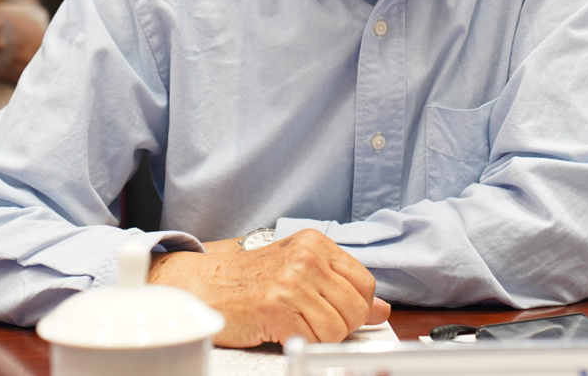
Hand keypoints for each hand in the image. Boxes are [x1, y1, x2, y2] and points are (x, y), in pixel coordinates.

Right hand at [148, 230, 391, 346]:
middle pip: (355, 308)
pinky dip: (302, 344)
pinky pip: (314, 340)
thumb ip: (341, 286)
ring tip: (296, 325)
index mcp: (315, 244)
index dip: (357, 307)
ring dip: (320, 337)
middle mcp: (306, 258)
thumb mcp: (299, 270)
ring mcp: (292, 283)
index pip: (365, 283)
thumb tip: (382, 309)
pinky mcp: (277, 309)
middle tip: (313, 323)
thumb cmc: (250, 279)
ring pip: (337, 328)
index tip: (338, 313)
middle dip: (340, 326)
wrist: (205, 285)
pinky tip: (283, 331)